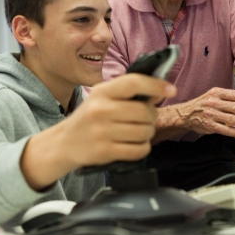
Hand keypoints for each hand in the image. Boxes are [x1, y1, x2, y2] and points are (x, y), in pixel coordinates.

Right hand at [20, 74, 175, 189]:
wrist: (63, 144)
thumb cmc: (90, 118)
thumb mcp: (103, 98)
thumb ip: (128, 93)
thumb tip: (160, 91)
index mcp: (102, 92)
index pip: (134, 82)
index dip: (156, 85)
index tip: (171, 89)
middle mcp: (101, 110)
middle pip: (145, 111)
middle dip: (151, 116)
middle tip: (145, 119)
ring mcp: (102, 132)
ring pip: (145, 131)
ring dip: (147, 133)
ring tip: (137, 132)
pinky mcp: (105, 152)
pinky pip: (139, 150)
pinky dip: (141, 148)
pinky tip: (133, 145)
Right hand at [155, 87, 234, 141]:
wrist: (186, 114)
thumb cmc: (203, 103)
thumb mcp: (215, 94)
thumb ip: (231, 94)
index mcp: (217, 93)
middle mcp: (213, 103)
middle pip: (234, 107)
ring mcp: (211, 115)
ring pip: (231, 119)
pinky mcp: (209, 126)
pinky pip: (224, 130)